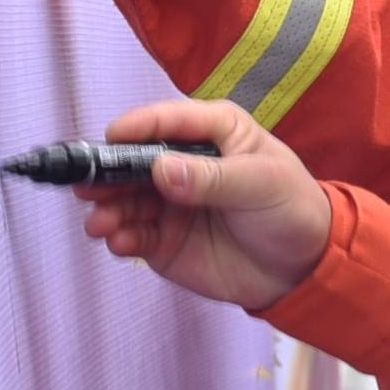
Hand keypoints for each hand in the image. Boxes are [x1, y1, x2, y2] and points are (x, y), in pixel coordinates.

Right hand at [61, 100, 332, 313]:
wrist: (302, 268)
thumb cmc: (290, 209)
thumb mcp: (260, 185)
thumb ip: (212, 179)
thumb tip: (162, 170)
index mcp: (210, 131)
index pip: (165, 121)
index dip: (136, 127)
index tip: (111, 138)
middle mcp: (181, 161)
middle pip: (131, 160)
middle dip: (106, 172)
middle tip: (87, 187)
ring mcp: (167, 201)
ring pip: (122, 199)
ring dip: (106, 209)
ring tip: (101, 225)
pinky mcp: (161, 238)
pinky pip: (130, 234)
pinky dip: (119, 237)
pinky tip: (120, 243)